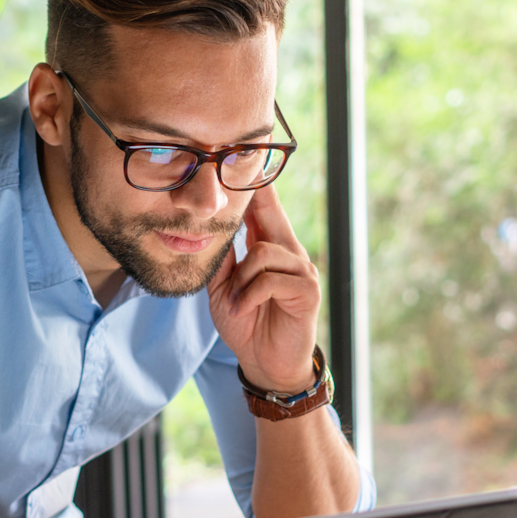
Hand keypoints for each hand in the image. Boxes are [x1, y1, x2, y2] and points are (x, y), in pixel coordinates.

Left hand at [207, 184, 319, 392]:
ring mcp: (302, 271)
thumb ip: (223, 259)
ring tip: (233, 302)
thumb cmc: (247, 324)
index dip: (258, 184)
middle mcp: (291, 253)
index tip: (251, 152)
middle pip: (271, 214)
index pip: (264, 209)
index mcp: (271, 249)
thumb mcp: (225, 289)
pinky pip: (269, 279)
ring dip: (240, 280)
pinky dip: (248, 295)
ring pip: (263, 252)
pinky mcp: (306, 291)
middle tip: (242, 172)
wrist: (265, 364)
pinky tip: (242, 309)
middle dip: (257, 195)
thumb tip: (210, 228)